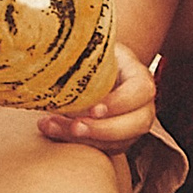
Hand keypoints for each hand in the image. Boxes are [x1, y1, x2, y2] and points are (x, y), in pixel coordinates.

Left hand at [38, 45, 155, 152]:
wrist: (87, 67)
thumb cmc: (90, 53)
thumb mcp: (92, 46)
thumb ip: (84, 47)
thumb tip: (61, 44)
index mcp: (140, 76)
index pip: (142, 91)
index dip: (120, 102)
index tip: (93, 109)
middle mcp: (142, 104)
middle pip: (138, 124)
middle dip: (104, 129)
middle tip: (75, 126)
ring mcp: (131, 125)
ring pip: (119, 142)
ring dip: (85, 139)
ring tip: (50, 125)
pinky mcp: (116, 140)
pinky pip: (102, 149)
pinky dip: (76, 143)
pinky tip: (49, 129)